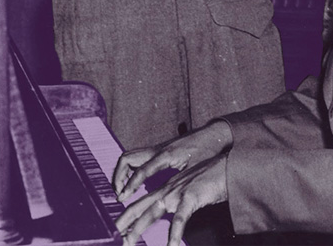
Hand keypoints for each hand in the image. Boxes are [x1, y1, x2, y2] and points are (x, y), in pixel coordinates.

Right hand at [113, 121, 232, 202]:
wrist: (214, 134)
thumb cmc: (207, 150)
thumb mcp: (195, 168)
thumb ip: (180, 182)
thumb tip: (170, 199)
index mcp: (166, 154)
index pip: (141, 170)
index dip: (130, 185)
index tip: (122, 197)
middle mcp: (158, 150)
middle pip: (128, 158)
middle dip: (118, 175)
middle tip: (119, 193)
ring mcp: (158, 149)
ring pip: (131, 156)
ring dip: (123, 172)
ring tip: (123, 190)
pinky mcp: (160, 150)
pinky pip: (138, 158)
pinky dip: (131, 169)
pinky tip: (134, 182)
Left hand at [116, 155, 227, 245]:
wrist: (228, 166)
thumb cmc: (212, 179)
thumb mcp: (190, 190)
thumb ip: (179, 202)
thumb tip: (174, 217)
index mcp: (167, 188)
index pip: (141, 203)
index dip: (127, 216)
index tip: (117, 229)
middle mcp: (168, 189)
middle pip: (140, 207)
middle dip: (124, 223)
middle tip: (113, 236)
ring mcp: (178, 192)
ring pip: (152, 212)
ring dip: (139, 229)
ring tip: (129, 243)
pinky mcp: (191, 197)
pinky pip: (180, 219)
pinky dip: (174, 234)